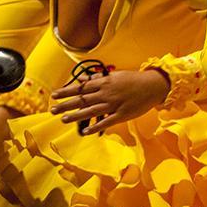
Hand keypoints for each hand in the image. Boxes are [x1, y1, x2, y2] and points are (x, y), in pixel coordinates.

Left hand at [51, 68, 171, 134]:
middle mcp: (107, 93)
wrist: (153, 85)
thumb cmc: (134, 80)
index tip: (55, 95)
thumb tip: (84, 80)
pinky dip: (95, 127)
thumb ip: (99, 78)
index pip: (81, 87)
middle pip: (83, 100)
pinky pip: (107, 122)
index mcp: (105, 82)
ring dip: (76, 116)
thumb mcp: (116, 75)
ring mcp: (114, 105)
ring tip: (63, 119)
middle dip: (66, 104)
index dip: (67, 91)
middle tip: (52, 109)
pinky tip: (85, 131)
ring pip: (92, 111)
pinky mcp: (122, 115)